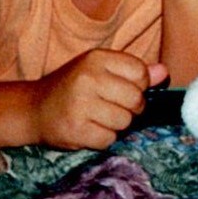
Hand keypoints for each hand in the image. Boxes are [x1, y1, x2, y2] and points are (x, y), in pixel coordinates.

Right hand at [29, 50, 166, 150]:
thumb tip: (164, 72)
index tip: (123, 90)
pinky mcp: (75, 130)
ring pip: (124, 121)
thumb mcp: (101, 70)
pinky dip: (103, 139)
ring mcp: (80, 105)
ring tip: (99, 118)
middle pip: (136, 99)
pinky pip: (108, 139)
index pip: (140, 73)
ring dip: (117, 125)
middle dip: (130, 108)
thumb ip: (134, 71)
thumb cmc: (74, 87)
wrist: (33, 109)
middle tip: (112, 107)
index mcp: (97, 58)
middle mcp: (88, 79)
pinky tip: (89, 130)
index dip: (139, 86)